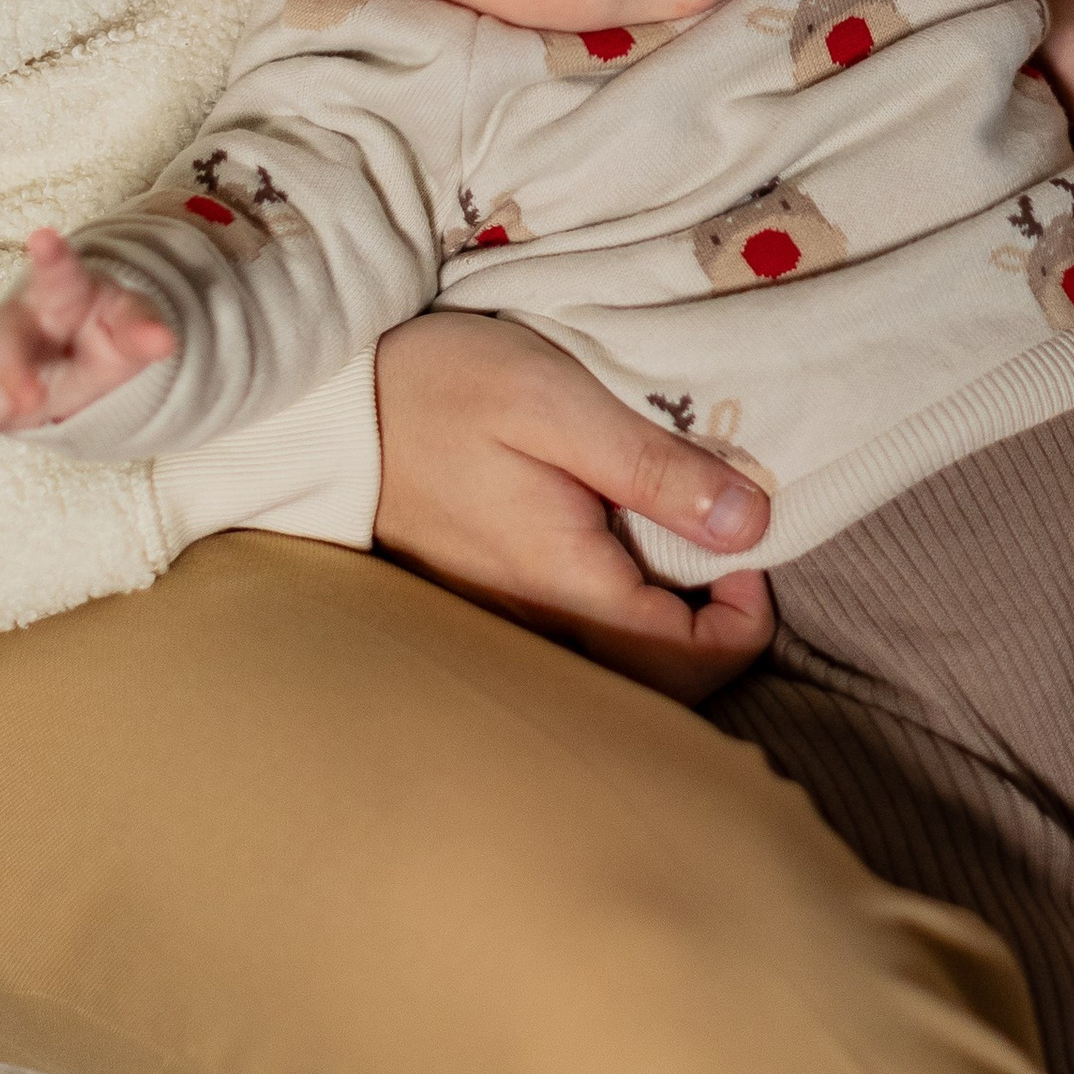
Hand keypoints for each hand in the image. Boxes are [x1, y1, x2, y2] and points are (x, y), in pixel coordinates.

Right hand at [0, 229, 174, 480]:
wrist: (77, 352)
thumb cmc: (103, 330)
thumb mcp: (130, 326)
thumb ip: (143, 332)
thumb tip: (165, 342)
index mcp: (61, 294)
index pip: (58, 274)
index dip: (51, 257)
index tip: (43, 237)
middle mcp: (16, 321)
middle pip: (5, 335)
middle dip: (12, 366)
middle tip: (31, 398)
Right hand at [373, 313, 773, 702]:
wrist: (322, 403)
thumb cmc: (439, 390)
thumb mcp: (556, 402)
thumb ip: (655, 469)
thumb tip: (750, 526)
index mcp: (562, 587)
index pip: (682, 665)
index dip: (742, 624)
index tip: (749, 548)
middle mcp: (532, 627)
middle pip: (652, 683)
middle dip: (715, 634)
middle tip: (730, 552)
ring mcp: (502, 620)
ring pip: (611, 665)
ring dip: (669, 622)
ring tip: (685, 540)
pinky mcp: (483, 599)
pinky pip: (572, 636)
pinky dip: (622, 608)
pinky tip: (626, 541)